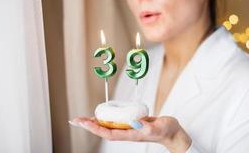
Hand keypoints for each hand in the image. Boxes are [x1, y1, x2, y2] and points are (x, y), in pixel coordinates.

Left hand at [69, 116, 191, 152]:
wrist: (172, 132)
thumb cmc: (166, 130)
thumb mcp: (158, 127)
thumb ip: (147, 126)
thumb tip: (133, 122)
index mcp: (130, 135)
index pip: (108, 132)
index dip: (94, 128)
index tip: (83, 122)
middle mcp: (126, 132)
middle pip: (103, 130)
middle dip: (89, 125)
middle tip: (76, 120)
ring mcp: (128, 128)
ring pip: (107, 126)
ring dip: (95, 122)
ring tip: (83, 119)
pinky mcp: (131, 123)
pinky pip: (115, 121)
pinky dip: (106, 117)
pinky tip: (103, 114)